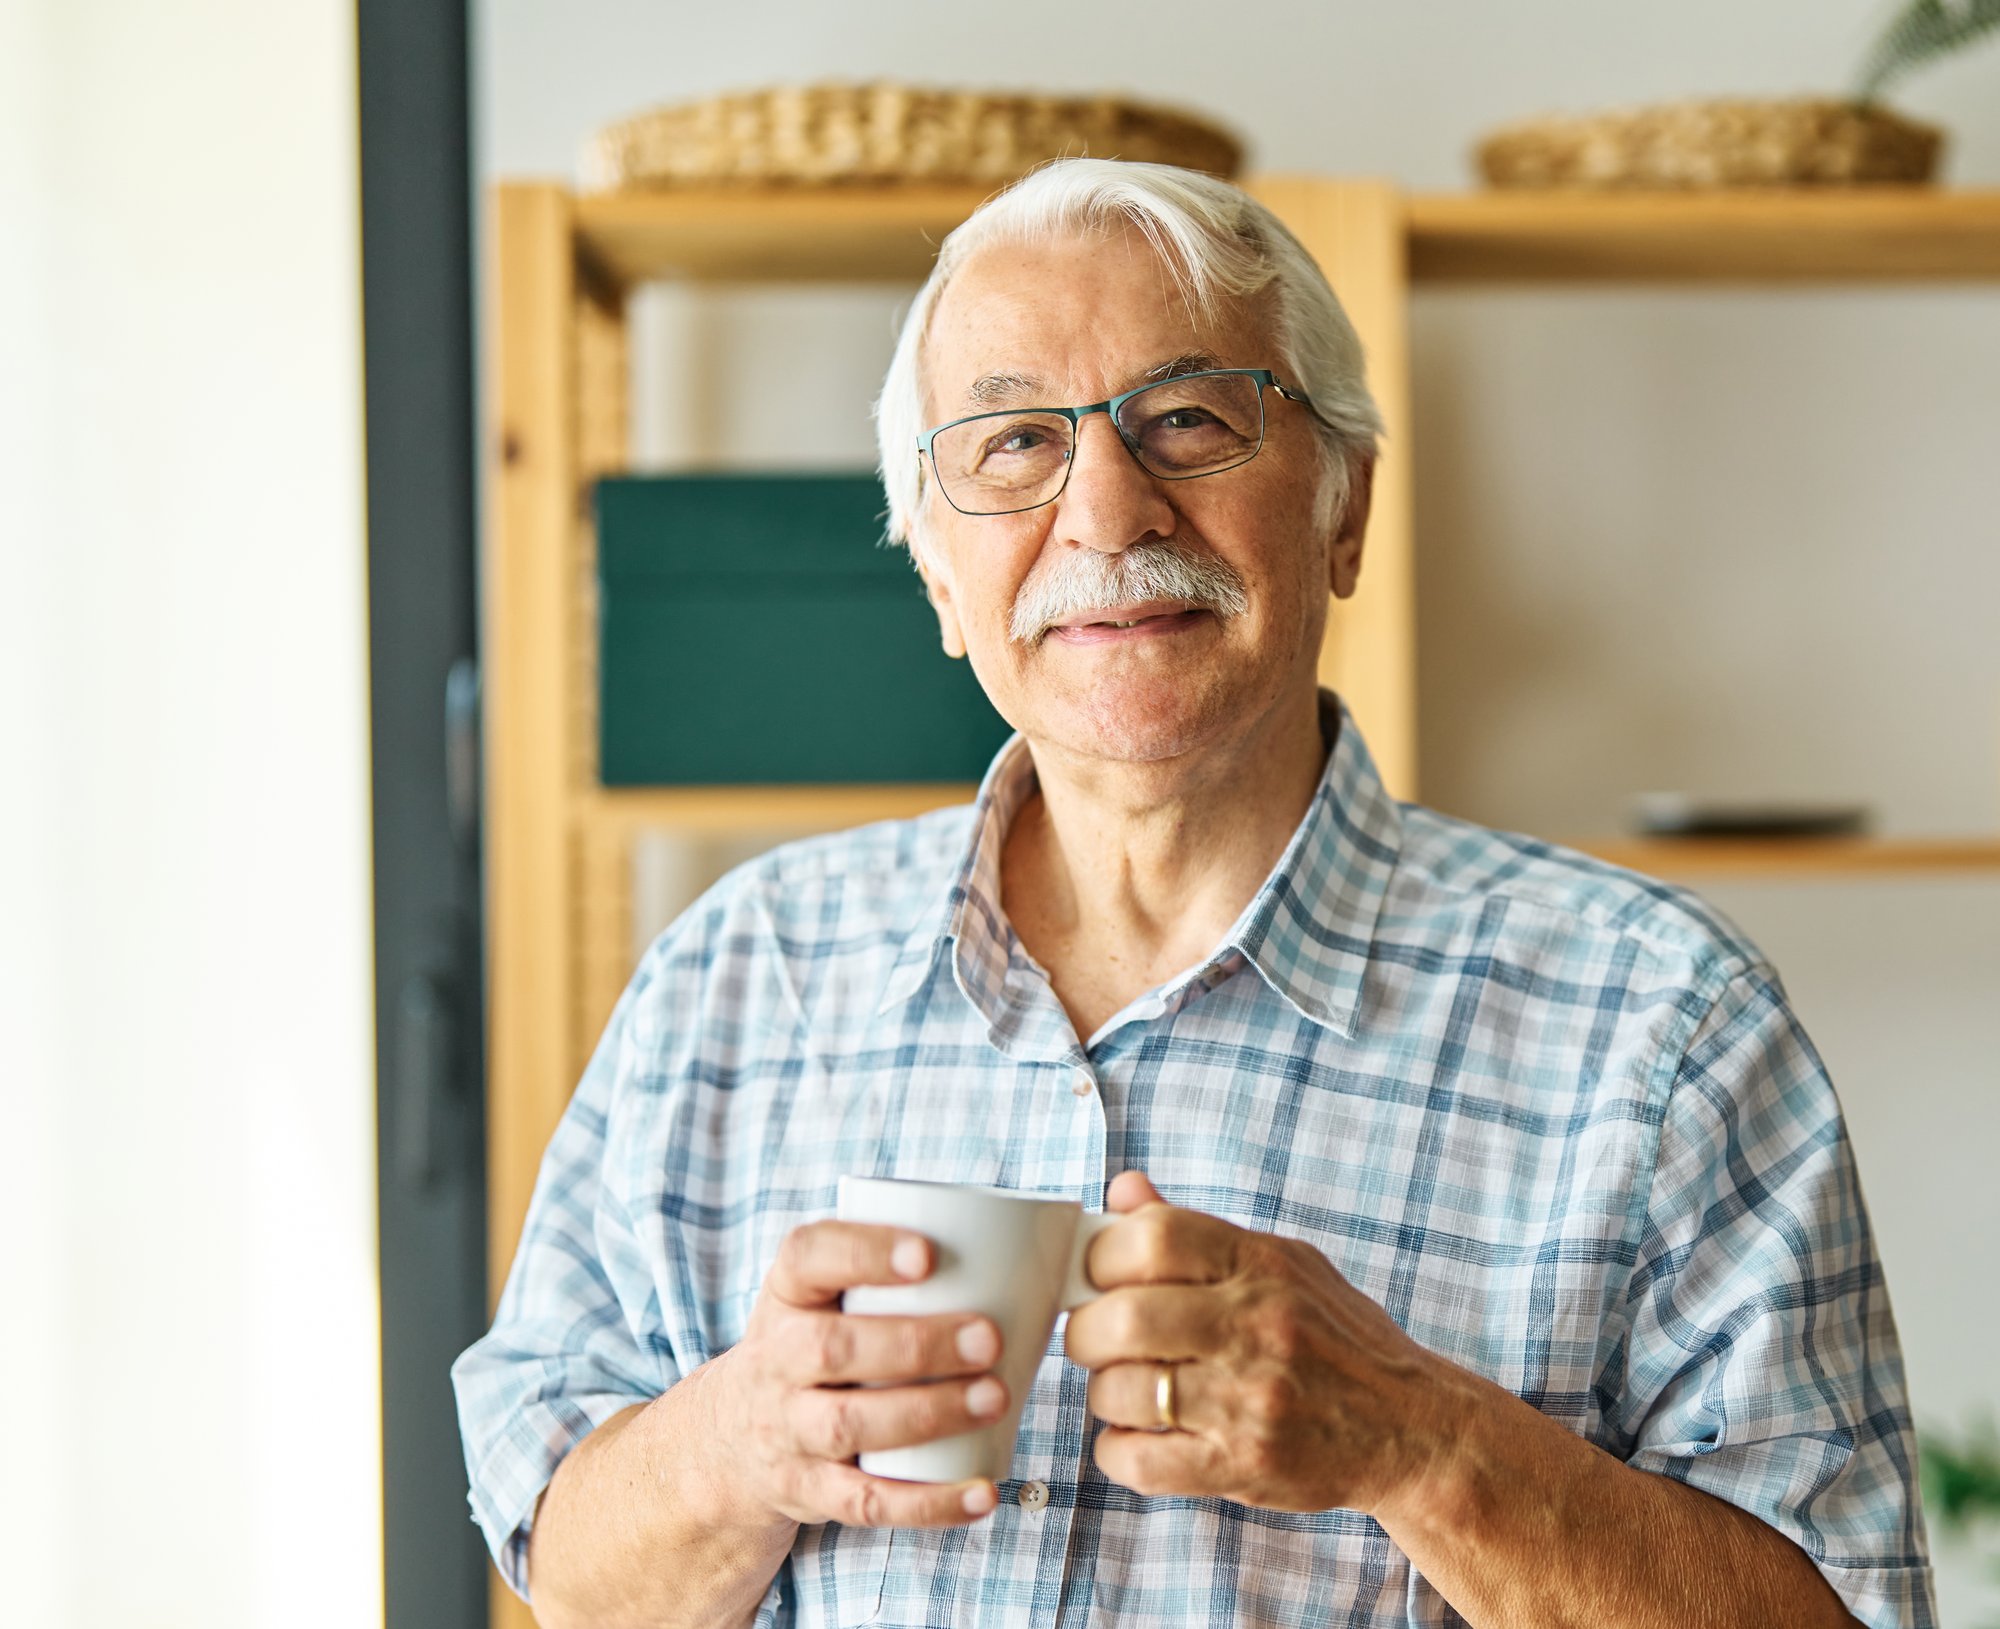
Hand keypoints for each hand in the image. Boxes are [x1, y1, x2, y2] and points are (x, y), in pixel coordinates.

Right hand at [706, 1220, 1008, 1529]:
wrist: (731, 1440)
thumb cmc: (811, 1345)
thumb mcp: (820, 1297)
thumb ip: (887, 1272)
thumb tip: (1019, 1254)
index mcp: (786, 1294)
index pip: (808, 1257)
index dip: (864, 1252)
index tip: (927, 1254)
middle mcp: (775, 1360)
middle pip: (831, 1349)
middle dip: (914, 1344)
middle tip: (989, 1337)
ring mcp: (787, 1430)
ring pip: (847, 1424)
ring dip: (926, 1414)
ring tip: (993, 1399)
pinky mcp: (809, 1490)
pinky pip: (865, 1503)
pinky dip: (927, 1502)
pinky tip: (980, 1493)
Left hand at [1064, 1172, 1452, 1515]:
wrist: (1414, 1428)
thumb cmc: (1338, 1340)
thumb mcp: (1284, 1264)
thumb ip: (1197, 1232)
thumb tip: (1122, 1190)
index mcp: (1262, 1264)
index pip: (1151, 1237)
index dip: (1103, 1256)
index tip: (1098, 1276)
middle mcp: (1258, 1326)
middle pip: (1124, 1317)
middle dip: (1086, 1331)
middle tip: (1093, 1340)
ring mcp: (1252, 1400)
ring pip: (1123, 1391)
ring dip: (1104, 1394)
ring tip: (1126, 1391)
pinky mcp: (1245, 1465)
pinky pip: (1141, 1461)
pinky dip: (1117, 1450)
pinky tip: (1136, 1438)